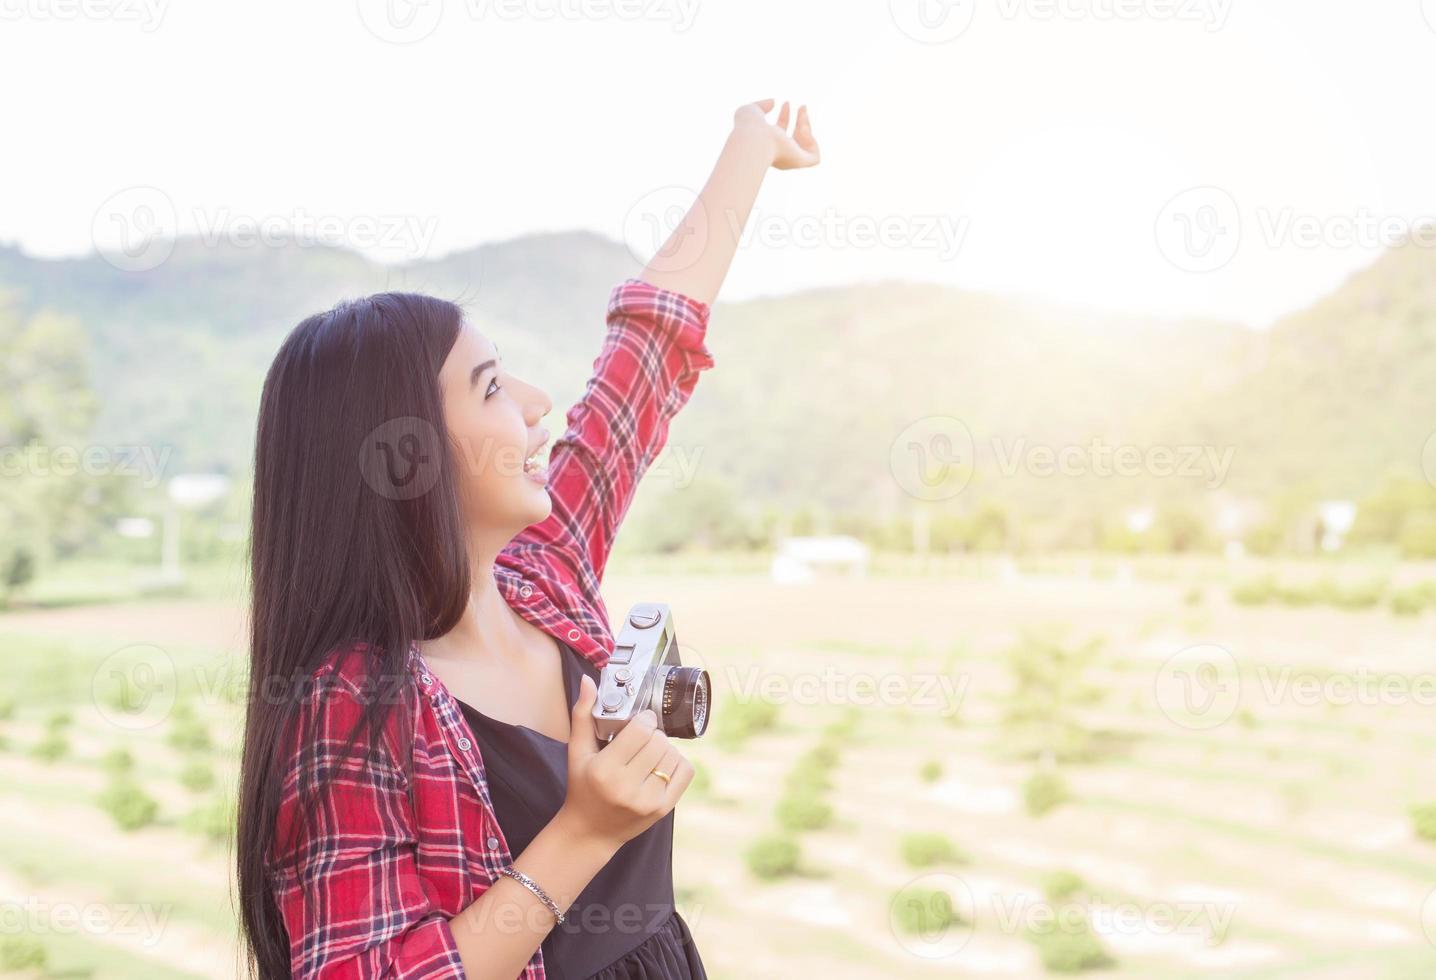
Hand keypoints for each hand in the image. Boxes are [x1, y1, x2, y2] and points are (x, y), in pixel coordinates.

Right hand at [556, 674, 694, 850]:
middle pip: (659, 741)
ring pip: (673, 754)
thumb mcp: (577, 753)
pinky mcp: (663, 809)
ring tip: (649, 753)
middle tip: (642, 738)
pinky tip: (661, 765)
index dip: (643, 720)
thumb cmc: (583, 788)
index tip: (638, 721)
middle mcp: (626, 787)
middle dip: (653, 733)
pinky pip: (685, 771)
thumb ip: (582, 715)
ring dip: (664, 748)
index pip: (640, 731)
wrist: (590, 832)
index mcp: (604, 770)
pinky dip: (677, 762)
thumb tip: (588, 681)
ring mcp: (647, 801)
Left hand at [733, 98, 820, 170]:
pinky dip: (812, 141)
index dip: (785, 115)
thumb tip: (774, 102)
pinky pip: (814, 158)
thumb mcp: (752, 110)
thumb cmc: (747, 127)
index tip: (785, 102)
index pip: (780, 130)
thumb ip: (761, 105)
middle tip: (802, 106)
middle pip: (795, 137)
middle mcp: (778, 153)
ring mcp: (788, 159)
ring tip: (803, 112)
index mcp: (766, 143)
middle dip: (801, 119)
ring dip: (807, 126)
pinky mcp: (798, 163)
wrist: (752, 139)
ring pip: (806, 147)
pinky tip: (802, 130)